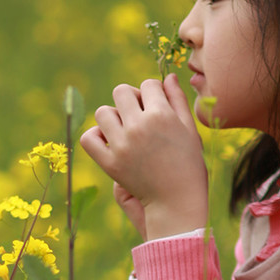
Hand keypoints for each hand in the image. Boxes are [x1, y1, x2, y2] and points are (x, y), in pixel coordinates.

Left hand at [80, 76, 208, 238]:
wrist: (177, 202)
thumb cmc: (189, 165)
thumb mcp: (190, 130)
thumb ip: (178, 100)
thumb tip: (166, 77)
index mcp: (162, 115)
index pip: (148, 84)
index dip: (153, 93)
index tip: (157, 107)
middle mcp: (139, 127)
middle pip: (121, 91)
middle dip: (130, 99)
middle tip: (139, 116)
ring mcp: (122, 146)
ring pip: (103, 112)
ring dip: (112, 117)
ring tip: (125, 131)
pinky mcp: (110, 164)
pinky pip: (89, 138)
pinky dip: (96, 137)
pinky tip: (110, 142)